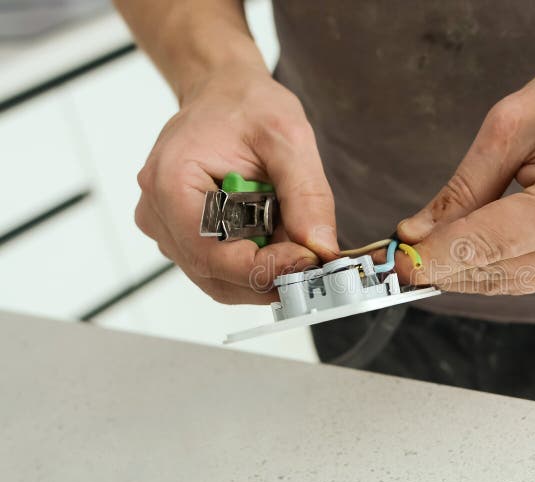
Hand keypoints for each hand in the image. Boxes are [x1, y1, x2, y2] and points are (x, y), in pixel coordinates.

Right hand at [135, 64, 338, 303]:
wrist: (223, 93)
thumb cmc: (246, 105)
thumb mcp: (289, 138)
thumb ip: (307, 195)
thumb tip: (320, 248)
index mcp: (170, 182)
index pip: (212, 255)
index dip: (264, 268)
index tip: (308, 259)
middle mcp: (158, 214)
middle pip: (216, 276)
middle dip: (270, 272)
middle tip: (311, 253)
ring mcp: (168, 230)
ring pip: (221, 279)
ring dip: (265, 269)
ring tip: (292, 234)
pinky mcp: (184, 237)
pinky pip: (222, 269)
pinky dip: (256, 261)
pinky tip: (274, 233)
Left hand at [397, 41, 534, 294]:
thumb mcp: (512, 127)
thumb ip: (461, 190)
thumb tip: (418, 234)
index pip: (481, 248)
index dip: (429, 258)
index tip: (393, 264)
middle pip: (495, 275)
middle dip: (443, 269)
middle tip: (403, 257)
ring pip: (513, 284)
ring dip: (469, 272)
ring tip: (433, 250)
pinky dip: (501, 266)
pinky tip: (475, 249)